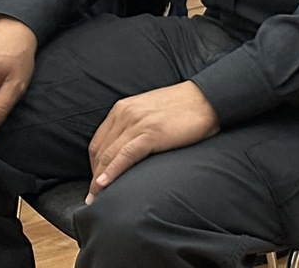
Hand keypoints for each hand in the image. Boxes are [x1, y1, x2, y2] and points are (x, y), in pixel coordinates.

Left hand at [85, 82, 219, 202]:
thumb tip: (127, 146)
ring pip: (109, 155)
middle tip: (92, 196)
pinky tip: (104, 185)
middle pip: (100, 151)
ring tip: (95, 198)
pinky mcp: (150, 134)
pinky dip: (112, 172)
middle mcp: (125, 114)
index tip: (96, 181)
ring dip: (99, 179)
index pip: (98, 141)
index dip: (94, 165)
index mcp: (123, 108)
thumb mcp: (150, 111)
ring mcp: (137, 123)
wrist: (206, 99)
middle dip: (94, 176)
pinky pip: (124, 156)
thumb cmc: (182, 108)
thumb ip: (135, 124)